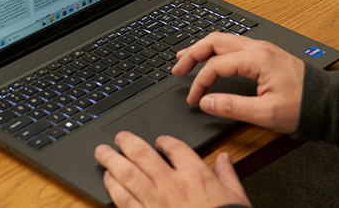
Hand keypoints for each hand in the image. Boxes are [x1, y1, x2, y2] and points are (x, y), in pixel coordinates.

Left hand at [95, 131, 249, 207]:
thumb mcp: (236, 197)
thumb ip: (227, 175)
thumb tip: (224, 158)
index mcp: (195, 176)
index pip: (175, 148)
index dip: (165, 140)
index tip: (160, 140)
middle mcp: (172, 185)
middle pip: (143, 155)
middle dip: (128, 142)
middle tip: (119, 137)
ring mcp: (155, 202)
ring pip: (128, 174)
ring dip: (112, 161)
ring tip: (102, 152)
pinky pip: (124, 200)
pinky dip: (113, 188)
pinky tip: (107, 180)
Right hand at [172, 34, 305, 133]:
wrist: (329, 103)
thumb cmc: (303, 107)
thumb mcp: (266, 113)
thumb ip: (232, 107)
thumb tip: (206, 101)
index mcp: (257, 59)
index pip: (216, 65)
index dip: (199, 82)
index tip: (193, 98)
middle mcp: (258, 48)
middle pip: (215, 41)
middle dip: (192, 54)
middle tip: (177, 69)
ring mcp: (262, 49)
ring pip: (223, 39)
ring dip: (202, 48)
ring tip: (185, 58)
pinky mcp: (266, 54)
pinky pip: (234, 45)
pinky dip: (216, 50)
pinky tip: (211, 58)